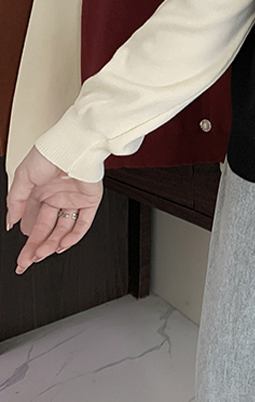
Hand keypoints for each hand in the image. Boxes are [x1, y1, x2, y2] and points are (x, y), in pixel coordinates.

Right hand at [6, 145, 102, 274]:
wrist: (71, 145)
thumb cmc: (49, 153)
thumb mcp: (23, 177)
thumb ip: (16, 201)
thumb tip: (11, 222)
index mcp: (42, 192)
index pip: (35, 222)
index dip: (28, 239)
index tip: (21, 255)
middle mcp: (58, 197)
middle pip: (48, 229)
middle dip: (37, 247)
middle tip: (27, 262)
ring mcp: (74, 199)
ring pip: (65, 228)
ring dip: (53, 243)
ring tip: (41, 254)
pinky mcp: (90, 199)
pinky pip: (84, 222)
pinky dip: (74, 235)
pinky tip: (62, 245)